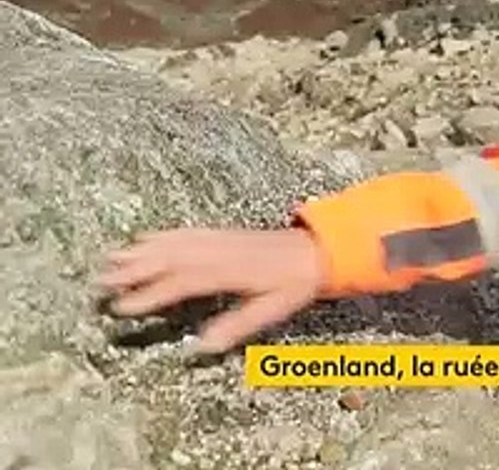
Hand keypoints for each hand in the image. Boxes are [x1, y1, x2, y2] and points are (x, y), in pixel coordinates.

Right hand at [97, 227, 327, 353]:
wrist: (315, 250)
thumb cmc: (294, 285)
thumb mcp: (272, 310)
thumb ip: (236, 326)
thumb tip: (200, 346)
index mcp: (230, 272)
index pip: (182, 283)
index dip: (150, 295)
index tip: (122, 308)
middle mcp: (219, 251)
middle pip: (169, 259)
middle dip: (134, 270)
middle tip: (101, 282)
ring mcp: (219, 239)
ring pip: (173, 243)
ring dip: (140, 251)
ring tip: (109, 261)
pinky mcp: (221, 233)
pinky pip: (186, 232)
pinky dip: (161, 236)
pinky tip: (142, 240)